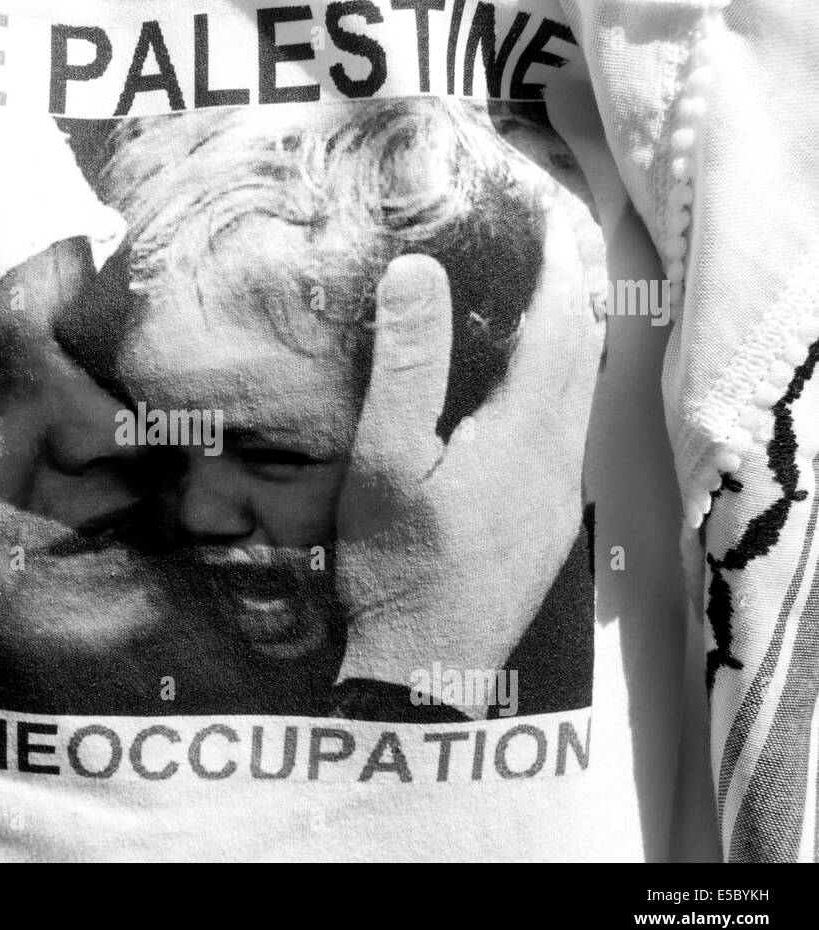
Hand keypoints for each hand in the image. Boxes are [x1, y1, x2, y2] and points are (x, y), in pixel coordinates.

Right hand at [334, 202, 605, 718]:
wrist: (424, 675)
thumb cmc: (398, 568)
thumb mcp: (385, 463)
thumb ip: (407, 367)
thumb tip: (419, 270)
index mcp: (528, 434)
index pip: (561, 326)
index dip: (555, 268)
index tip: (540, 219)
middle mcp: (560, 461)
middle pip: (580, 361)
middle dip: (563, 302)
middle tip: (530, 256)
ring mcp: (558, 502)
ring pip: (574, 405)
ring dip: (557, 354)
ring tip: (517, 320)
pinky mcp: (545, 532)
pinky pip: (560, 442)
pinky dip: (546, 400)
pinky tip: (505, 412)